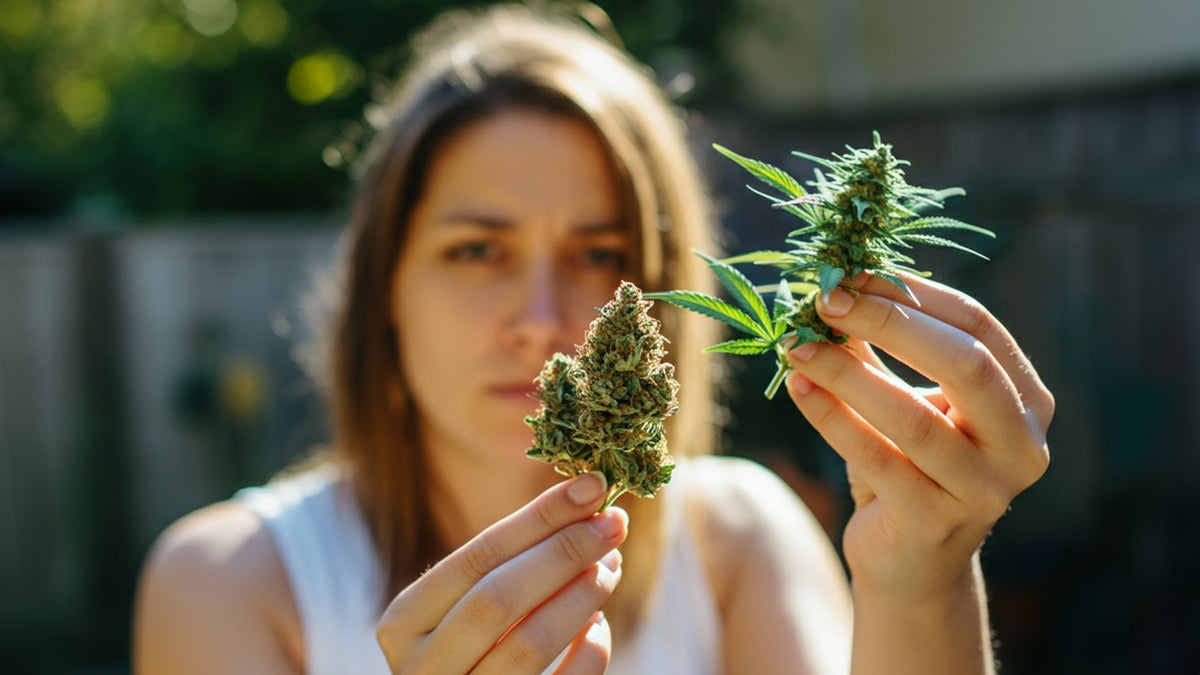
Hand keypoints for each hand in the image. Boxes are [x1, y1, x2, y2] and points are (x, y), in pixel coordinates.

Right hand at [376, 472, 626, 673]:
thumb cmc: (472, 649)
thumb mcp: (466, 606)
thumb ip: (508, 564)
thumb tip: (587, 504)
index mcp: (403, 624)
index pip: (477, 557)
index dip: (540, 518)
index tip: (592, 487)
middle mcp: (422, 670)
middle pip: (500, 598)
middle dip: (565, 552)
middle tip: (614, 523)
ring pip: (529, 645)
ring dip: (581, 596)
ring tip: (611, 567)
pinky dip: (589, 653)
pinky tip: (599, 624)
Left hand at [784, 271, 1051, 600]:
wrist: (911, 561)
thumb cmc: (909, 464)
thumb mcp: (907, 400)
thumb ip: (880, 347)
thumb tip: (833, 282)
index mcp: (1026, 400)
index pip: (977, 326)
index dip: (913, 295)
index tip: (852, 274)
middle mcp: (1021, 446)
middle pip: (965, 364)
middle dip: (890, 324)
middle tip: (827, 301)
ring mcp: (984, 490)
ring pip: (912, 418)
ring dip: (846, 374)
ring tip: (796, 346)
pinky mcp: (935, 523)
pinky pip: (875, 459)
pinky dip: (831, 418)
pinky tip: (798, 389)